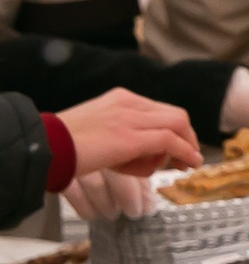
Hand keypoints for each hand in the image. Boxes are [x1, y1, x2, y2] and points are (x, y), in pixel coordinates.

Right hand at [56, 89, 200, 220]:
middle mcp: (129, 103)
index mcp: (120, 98)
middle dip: (188, 137)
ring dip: (186, 147)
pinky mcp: (131, 138)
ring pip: (177, 126)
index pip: (160, 110)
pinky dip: (185, 152)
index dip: (176, 130)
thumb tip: (139, 151)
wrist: (44, 147)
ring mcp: (130, 119)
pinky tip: (189, 163)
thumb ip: (119, 133)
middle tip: (188, 158)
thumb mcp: (97, 129)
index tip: (180, 147)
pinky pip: (169, 141)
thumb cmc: (63, 145)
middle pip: (175, 116)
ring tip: (181, 166)